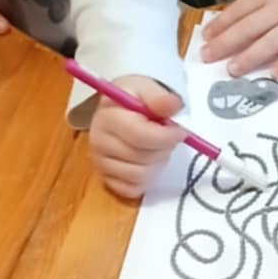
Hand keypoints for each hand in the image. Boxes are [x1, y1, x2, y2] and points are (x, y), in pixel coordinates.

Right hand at [88, 75, 183, 200]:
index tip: (180, 131)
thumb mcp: (147, 88)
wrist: (119, 109)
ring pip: (140, 176)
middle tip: (167, 137)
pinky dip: (146, 179)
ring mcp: (100, 163)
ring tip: (157, 148)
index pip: (141, 136)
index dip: (166, 137)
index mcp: (107, 117)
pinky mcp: (105, 179)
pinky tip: (147, 162)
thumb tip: (172, 104)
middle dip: (163, 149)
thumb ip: (160, 97)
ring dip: (156, 164)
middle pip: (142, 158)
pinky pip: (132, 190)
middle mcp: (98, 142)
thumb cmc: (135, 99)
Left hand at [199, 0, 277, 76]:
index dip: (222, 24)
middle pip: (249, 28)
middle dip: (226, 43)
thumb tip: (245, 15)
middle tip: (207, 57)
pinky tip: (274, 74)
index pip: (241, 9)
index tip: (206, 37)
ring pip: (270, 42)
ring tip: (232, 70)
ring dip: (249, 57)